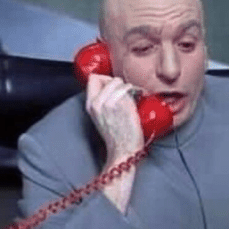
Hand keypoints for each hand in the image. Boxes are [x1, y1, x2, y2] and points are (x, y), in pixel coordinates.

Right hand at [85, 75, 144, 212]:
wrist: (123, 150)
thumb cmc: (118, 136)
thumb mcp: (102, 117)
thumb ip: (103, 102)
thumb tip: (113, 87)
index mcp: (90, 105)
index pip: (93, 78)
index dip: (105, 79)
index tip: (114, 85)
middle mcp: (96, 102)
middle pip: (106, 77)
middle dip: (118, 82)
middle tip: (126, 91)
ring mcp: (108, 103)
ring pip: (118, 81)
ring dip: (128, 87)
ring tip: (133, 96)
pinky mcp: (121, 105)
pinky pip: (128, 89)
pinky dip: (135, 91)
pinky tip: (138, 99)